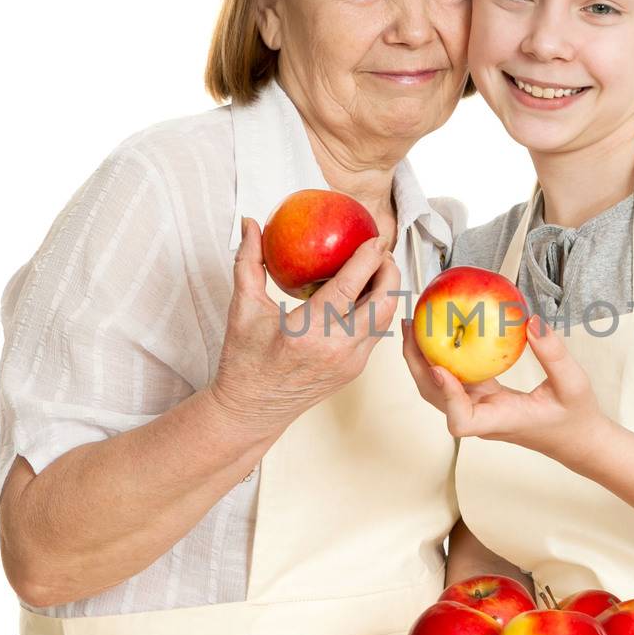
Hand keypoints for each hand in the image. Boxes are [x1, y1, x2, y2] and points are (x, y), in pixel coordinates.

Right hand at [209, 216, 400, 430]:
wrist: (252, 411)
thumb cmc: (244, 360)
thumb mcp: (243, 309)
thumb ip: (248, 262)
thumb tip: (250, 223)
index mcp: (307, 332)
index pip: (349, 288)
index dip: (369, 259)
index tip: (375, 237)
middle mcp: (336, 349)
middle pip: (384, 303)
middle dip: (390, 271)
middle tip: (380, 250)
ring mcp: (350, 362)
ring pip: (385, 319)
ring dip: (387, 290)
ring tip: (376, 268)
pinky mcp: (355, 370)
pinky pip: (375, 333)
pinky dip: (376, 309)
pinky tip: (365, 293)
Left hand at [401, 312, 604, 458]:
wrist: (577, 439)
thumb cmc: (576, 418)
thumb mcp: (574, 384)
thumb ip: (554, 354)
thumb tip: (531, 322)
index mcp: (501, 421)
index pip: (462, 420)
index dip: (446, 395)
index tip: (440, 368)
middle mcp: (483, 416)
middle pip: (437, 398)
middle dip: (418, 364)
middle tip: (411, 325)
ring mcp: (480, 408)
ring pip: (440, 388)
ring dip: (423, 359)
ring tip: (416, 324)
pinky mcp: (483, 398)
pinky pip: (456, 378)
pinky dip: (444, 356)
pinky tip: (442, 331)